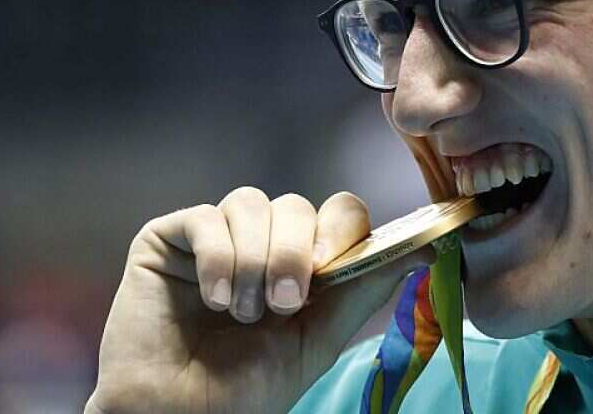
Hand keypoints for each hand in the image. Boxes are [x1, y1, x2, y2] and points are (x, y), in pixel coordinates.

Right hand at [86, 188, 429, 413]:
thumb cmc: (244, 389)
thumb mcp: (317, 340)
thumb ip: (362, 291)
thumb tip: (423, 250)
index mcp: (302, 263)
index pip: (338, 213)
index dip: (343, 228)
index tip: (334, 265)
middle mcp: (261, 242)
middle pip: (296, 204)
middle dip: (294, 252)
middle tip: (285, 303)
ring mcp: (215, 237)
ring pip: (251, 203)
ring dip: (254, 260)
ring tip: (243, 312)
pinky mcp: (169, 239)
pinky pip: (205, 217)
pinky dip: (217, 258)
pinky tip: (214, 299)